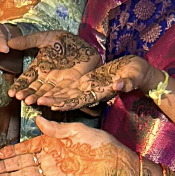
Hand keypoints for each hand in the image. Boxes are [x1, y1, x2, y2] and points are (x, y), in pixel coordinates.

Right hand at [0, 117, 137, 175]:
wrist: (122, 169)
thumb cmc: (105, 148)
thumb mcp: (80, 132)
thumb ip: (57, 128)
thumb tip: (38, 119)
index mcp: (54, 144)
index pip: (28, 148)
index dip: (13, 152)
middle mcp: (52, 160)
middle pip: (23, 165)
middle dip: (5, 169)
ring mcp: (56, 174)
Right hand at [7, 31, 99, 103]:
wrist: (84, 44)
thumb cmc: (63, 41)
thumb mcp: (44, 38)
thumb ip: (27, 41)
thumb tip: (9, 42)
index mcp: (39, 70)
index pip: (27, 80)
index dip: (19, 86)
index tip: (11, 92)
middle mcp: (48, 80)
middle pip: (36, 90)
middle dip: (27, 94)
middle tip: (19, 98)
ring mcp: (60, 84)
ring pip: (48, 94)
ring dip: (39, 99)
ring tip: (30, 101)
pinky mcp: (74, 87)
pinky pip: (65, 96)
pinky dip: (59, 101)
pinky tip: (51, 105)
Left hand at [36, 55, 154, 109]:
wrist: (139, 70)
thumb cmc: (138, 73)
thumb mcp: (134, 77)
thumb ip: (127, 82)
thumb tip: (119, 85)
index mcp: (101, 93)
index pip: (81, 100)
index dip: (67, 103)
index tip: (53, 104)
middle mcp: (92, 92)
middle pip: (69, 99)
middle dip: (53, 101)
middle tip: (36, 101)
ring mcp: (88, 87)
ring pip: (67, 93)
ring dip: (52, 95)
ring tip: (35, 97)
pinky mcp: (87, 81)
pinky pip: (70, 85)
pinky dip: (58, 88)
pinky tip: (46, 88)